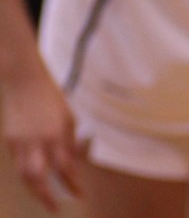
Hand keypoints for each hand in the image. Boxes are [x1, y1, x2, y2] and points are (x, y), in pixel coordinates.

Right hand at [2, 70, 81, 211]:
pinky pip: (19, 164)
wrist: (24, 81)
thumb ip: (70, 142)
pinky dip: (27, 175)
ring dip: (35, 190)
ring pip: (24, 175)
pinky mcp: (9, 142)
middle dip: (47, 196)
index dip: (72, 184)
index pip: (64, 167)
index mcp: (55, 134)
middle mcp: (35, 141)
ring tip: (45, 199)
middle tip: (55, 208)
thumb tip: (72, 164)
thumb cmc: (51, 97)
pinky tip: (35, 180)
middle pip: (38, 178)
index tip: (79, 194)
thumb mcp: (68, 117)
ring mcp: (19, 143)